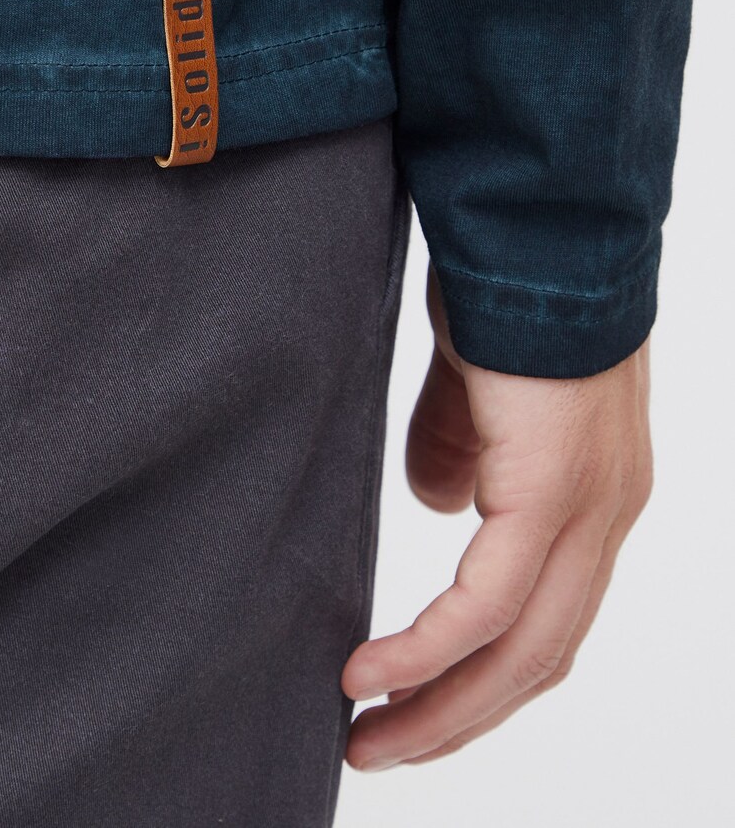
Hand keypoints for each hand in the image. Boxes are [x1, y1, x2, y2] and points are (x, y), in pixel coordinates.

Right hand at [342, 264, 652, 770]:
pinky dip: (425, 649)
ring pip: (519, 649)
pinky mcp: (551, 491)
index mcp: (594, 496)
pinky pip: (486, 603)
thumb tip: (441, 506)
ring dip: (439, 703)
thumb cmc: (500, 292)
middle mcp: (607, 517)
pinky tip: (371, 670)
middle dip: (456, 716)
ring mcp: (589, 509)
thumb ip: (459, 449)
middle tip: (379, 749)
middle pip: (537, 657)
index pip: (548, 620)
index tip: (411, 702)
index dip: (481, 675)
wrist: (531, 226)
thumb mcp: (475, 390)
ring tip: (368, 733)